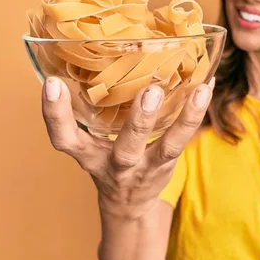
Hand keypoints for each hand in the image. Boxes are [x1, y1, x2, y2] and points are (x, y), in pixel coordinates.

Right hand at [41, 76, 213, 216]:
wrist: (129, 204)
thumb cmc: (107, 160)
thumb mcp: (90, 144)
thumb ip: (86, 112)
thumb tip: (96, 55)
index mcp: (89, 156)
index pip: (64, 139)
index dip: (55, 114)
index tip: (52, 83)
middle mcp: (117, 165)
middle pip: (126, 149)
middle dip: (139, 122)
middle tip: (151, 91)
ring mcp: (147, 168)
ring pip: (168, 148)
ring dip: (185, 121)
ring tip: (200, 92)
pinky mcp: (169, 165)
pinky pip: (186, 140)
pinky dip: (197, 113)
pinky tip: (208, 86)